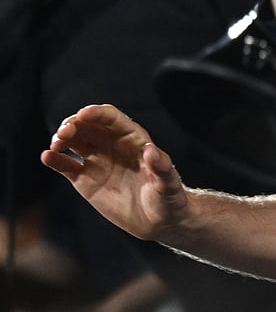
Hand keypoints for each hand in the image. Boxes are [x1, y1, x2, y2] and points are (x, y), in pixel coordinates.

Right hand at [41, 105, 186, 241]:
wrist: (160, 221)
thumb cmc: (169, 198)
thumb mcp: (168, 184)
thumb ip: (162, 168)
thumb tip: (152, 151)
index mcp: (134, 140)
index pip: (112, 118)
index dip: (97, 113)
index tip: (83, 114)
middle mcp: (112, 146)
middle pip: (88, 126)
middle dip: (74, 124)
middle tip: (64, 134)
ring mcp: (98, 161)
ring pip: (74, 141)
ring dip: (62, 138)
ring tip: (56, 145)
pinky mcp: (85, 180)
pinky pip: (66, 165)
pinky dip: (55, 160)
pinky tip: (47, 157)